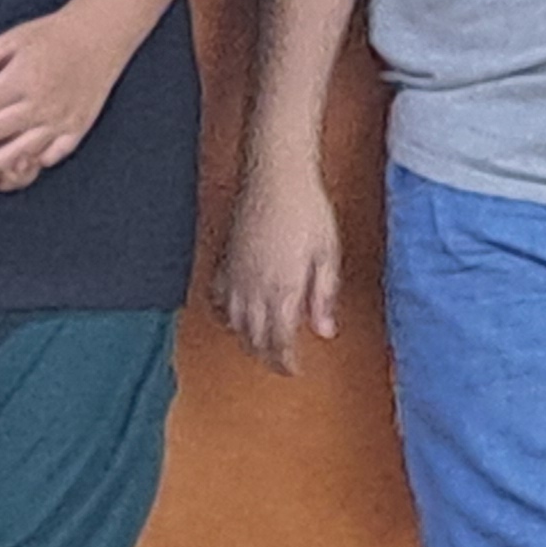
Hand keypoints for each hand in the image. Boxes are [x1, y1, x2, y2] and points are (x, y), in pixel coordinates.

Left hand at [0, 4, 132, 190]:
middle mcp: (40, 103)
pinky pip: (53, 153)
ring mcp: (60, 119)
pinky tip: (12, 169)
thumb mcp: (15, 37)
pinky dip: (32, 163)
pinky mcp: (78, 128)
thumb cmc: (53, 34)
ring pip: (19, 151)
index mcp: (23, 78)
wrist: (101, 35)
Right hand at [215, 159, 341, 374]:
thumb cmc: (307, 210)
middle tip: (281, 366)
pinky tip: (233, 318)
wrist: (276, 176)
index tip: (294, 370)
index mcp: (283, 289)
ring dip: (247, 341)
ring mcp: (235, 275)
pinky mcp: (226, 261)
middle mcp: (254, 288)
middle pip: (254, 338)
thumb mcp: (327, 255)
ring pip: (234, 323)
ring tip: (261, 349)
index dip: (285, 362)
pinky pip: (218, 298)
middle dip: (267, 357)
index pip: (279, 341)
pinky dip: (224, 314)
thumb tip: (324, 331)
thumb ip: (323, 297)